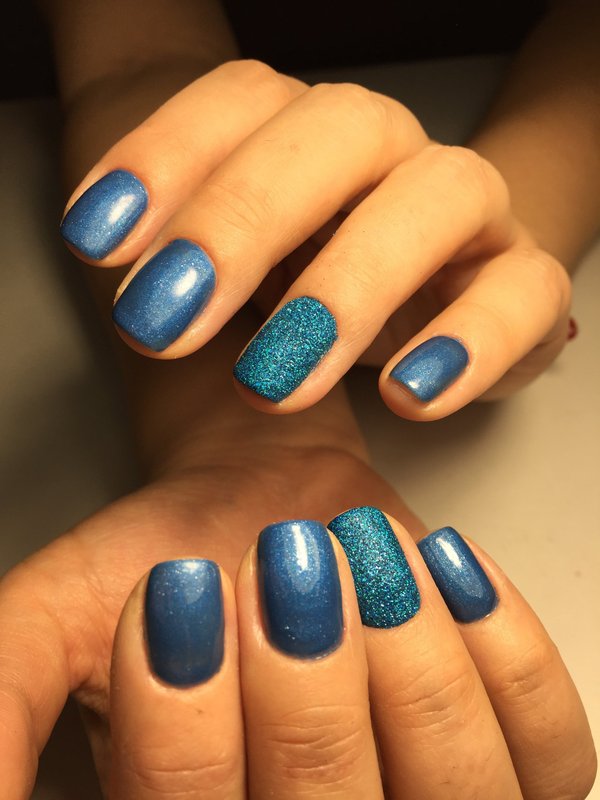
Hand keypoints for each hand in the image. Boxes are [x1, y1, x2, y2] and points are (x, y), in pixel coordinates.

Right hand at [38, 507, 595, 798]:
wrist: (262, 505)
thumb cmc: (166, 560)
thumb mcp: (52, 625)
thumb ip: (4, 707)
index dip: (186, 723)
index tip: (183, 589)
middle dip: (304, 678)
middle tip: (280, 561)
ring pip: (462, 797)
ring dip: (407, 658)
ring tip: (358, 556)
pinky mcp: (520, 757)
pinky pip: (550, 742)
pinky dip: (501, 648)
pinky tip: (439, 567)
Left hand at [59, 60, 571, 420]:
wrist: (436, 307)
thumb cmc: (314, 285)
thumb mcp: (239, 271)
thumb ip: (185, 259)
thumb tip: (117, 271)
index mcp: (308, 134)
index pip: (242, 102)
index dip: (165, 158)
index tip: (96, 246)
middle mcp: (391, 154)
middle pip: (334, 134)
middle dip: (241, 224)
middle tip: (162, 325)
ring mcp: (467, 212)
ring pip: (436, 200)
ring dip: (348, 288)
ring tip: (274, 381)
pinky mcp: (525, 282)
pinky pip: (520, 295)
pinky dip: (471, 343)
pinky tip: (407, 395)